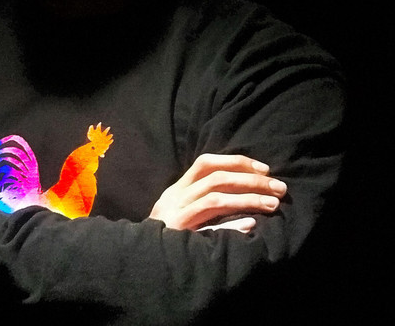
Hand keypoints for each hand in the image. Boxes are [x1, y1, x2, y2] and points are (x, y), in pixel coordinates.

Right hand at [149, 154, 286, 232]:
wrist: (139, 257)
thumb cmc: (166, 234)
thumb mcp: (180, 210)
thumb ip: (202, 198)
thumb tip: (242, 194)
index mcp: (178, 188)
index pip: (206, 163)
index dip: (236, 162)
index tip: (264, 169)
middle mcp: (177, 197)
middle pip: (217, 179)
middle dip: (251, 180)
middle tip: (279, 187)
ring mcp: (177, 216)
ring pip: (216, 200)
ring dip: (248, 199)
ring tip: (273, 203)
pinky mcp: (180, 237)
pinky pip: (209, 228)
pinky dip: (231, 225)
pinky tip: (251, 225)